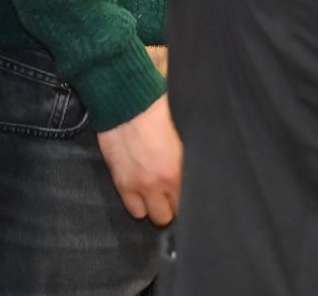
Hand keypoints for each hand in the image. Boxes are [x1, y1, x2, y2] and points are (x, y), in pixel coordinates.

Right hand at [96, 94, 181, 227]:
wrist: (126, 100)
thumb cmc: (157, 111)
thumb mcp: (183, 135)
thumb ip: (188, 159)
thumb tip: (198, 169)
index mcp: (176, 172)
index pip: (187, 205)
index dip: (187, 202)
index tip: (186, 196)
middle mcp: (156, 183)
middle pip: (166, 217)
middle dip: (169, 207)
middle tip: (169, 195)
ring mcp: (135, 185)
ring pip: (147, 215)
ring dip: (150, 206)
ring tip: (153, 193)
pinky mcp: (119, 181)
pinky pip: (130, 206)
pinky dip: (135, 201)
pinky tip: (139, 188)